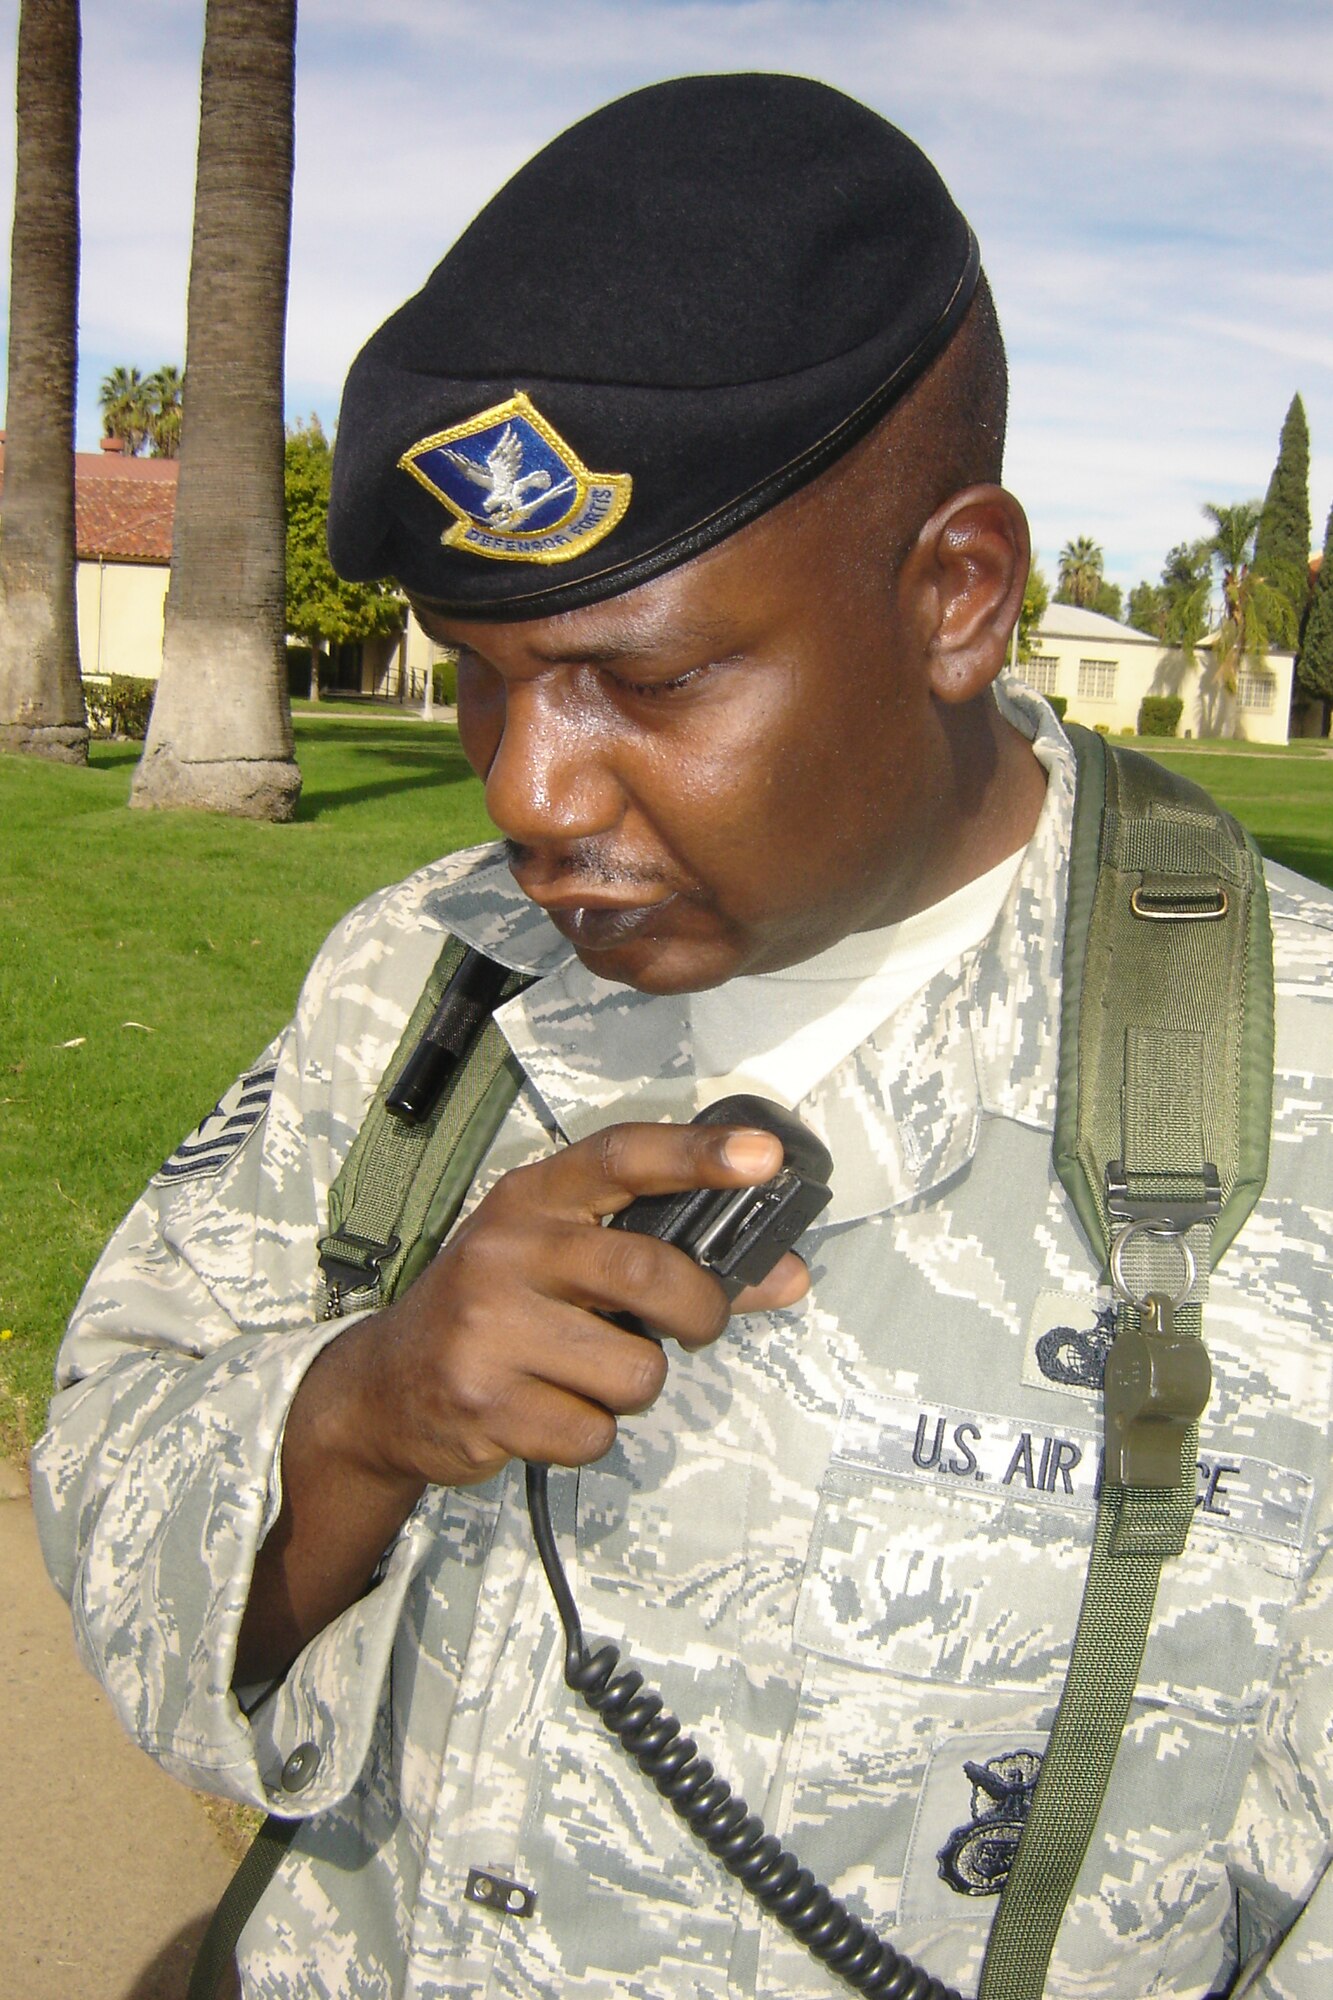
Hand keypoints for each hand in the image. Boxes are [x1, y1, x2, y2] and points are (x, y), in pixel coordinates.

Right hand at [325, 1119, 810, 1491]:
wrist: (382, 1388)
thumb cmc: (496, 1312)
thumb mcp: (565, 1264)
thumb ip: (675, 1262)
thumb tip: (789, 1276)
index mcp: (532, 1200)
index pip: (623, 1157)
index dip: (699, 1153)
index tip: (763, 1156)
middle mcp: (506, 1251)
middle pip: (649, 1272)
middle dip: (699, 1311)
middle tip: (696, 1326)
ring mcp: (489, 1329)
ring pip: (635, 1371)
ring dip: (633, 1386)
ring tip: (587, 1374)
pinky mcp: (485, 1403)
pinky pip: (596, 1433)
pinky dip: (591, 1433)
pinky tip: (549, 1410)